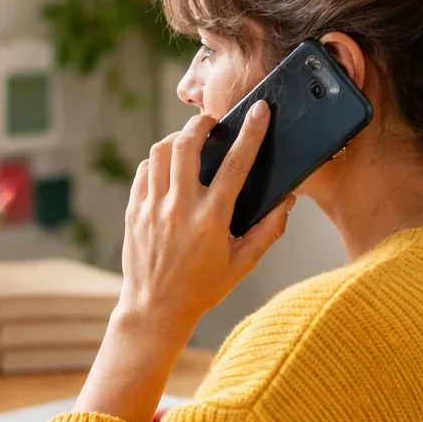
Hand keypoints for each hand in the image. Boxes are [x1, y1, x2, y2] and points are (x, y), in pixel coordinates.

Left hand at [119, 99, 296, 325]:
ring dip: (178, 138)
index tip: (260, 111)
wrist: (156, 310)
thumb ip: (269, 230)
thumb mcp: (244, 264)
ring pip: (160, 152)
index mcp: (211, 219)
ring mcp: (152, 208)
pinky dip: (158, 160)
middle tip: (212, 121)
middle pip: (187, 144)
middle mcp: (179, 208)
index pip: (235, 164)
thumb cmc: (203, 288)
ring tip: (190, 141)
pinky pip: (144, 171)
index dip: (251, 132)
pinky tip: (169, 167)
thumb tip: (288, 200)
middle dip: (201, 123)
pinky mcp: (134, 211)